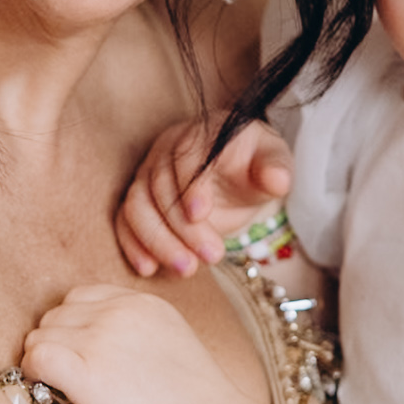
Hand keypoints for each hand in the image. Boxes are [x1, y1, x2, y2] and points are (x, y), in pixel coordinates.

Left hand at [22, 285, 251, 403]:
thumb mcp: (172, 345)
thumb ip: (135, 332)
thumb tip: (96, 345)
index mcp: (141, 302)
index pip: (79, 298)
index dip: (71, 327)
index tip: (78, 355)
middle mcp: (118, 312)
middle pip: (55, 316)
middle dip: (55, 345)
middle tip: (67, 378)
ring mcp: (100, 339)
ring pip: (39, 337)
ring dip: (42, 362)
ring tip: (60, 389)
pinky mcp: (85, 371)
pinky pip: (36, 358)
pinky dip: (33, 374)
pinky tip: (49, 392)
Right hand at [116, 117, 293, 278]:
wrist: (238, 174)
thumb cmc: (254, 164)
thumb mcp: (273, 162)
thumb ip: (276, 168)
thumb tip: (278, 180)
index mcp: (202, 134)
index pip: (187, 156)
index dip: (191, 186)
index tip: (200, 215)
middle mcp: (168, 149)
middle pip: (161, 187)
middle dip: (183, 227)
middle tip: (212, 256)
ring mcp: (148, 172)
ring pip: (137, 205)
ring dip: (157, 241)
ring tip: (186, 269)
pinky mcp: (139, 197)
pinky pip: (125, 220)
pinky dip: (133, 244)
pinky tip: (149, 268)